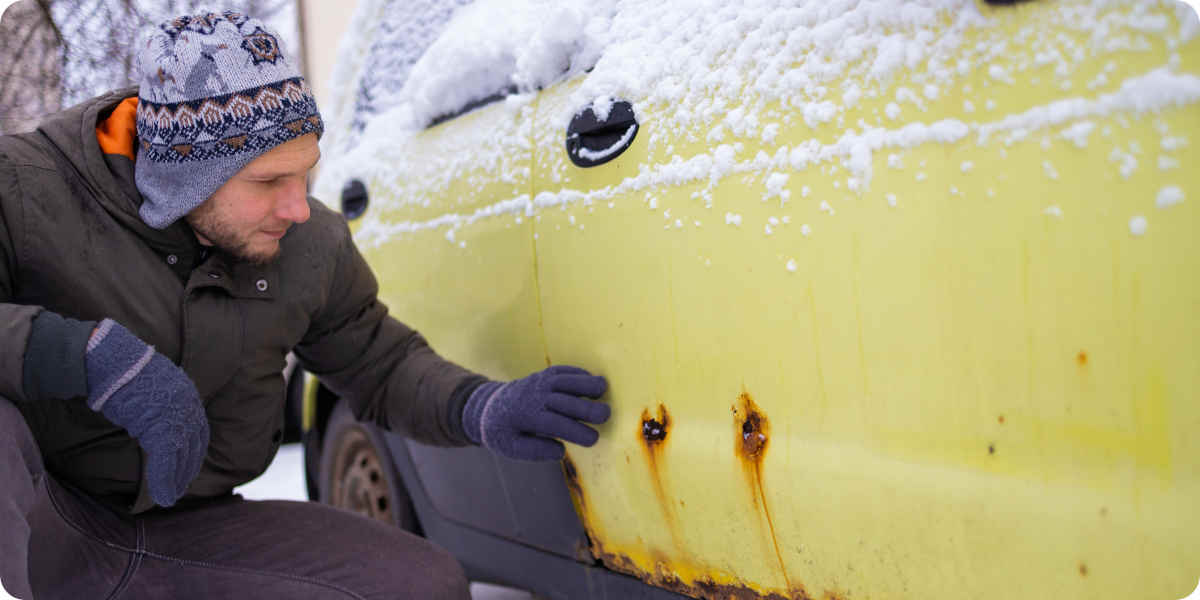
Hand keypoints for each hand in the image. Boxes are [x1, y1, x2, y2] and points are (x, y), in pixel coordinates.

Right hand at [85, 319, 209, 506]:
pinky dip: (162, 481)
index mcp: (187, 395)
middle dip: (186, 470)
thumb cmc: (122, 373)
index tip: (188, 469)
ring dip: (174, 481)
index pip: (198, 432)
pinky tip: (161, 496)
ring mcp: (176, 416)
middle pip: (192, 446)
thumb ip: (161, 407)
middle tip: (178, 489)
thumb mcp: (151, 390)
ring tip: (169, 498)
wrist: (110, 360)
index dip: (193, 453)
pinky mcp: (159, 427)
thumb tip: (155, 424)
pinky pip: (164, 461)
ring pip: (179, 457)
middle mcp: (188, 405)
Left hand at [462, 365, 609, 460]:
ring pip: (566, 379)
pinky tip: (594, 381)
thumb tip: (560, 451)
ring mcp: (540, 382)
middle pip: (565, 400)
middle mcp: (535, 396)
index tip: (593, 439)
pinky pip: (564, 370)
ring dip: (586, 383)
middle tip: (606, 415)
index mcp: (527, 417)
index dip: (577, 431)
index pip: (556, 424)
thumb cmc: (503, 431)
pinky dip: (579, 373)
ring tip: (605, 389)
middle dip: (587, 407)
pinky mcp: (545, 374)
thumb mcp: (509, 448)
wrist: (488, 405)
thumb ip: (533, 451)